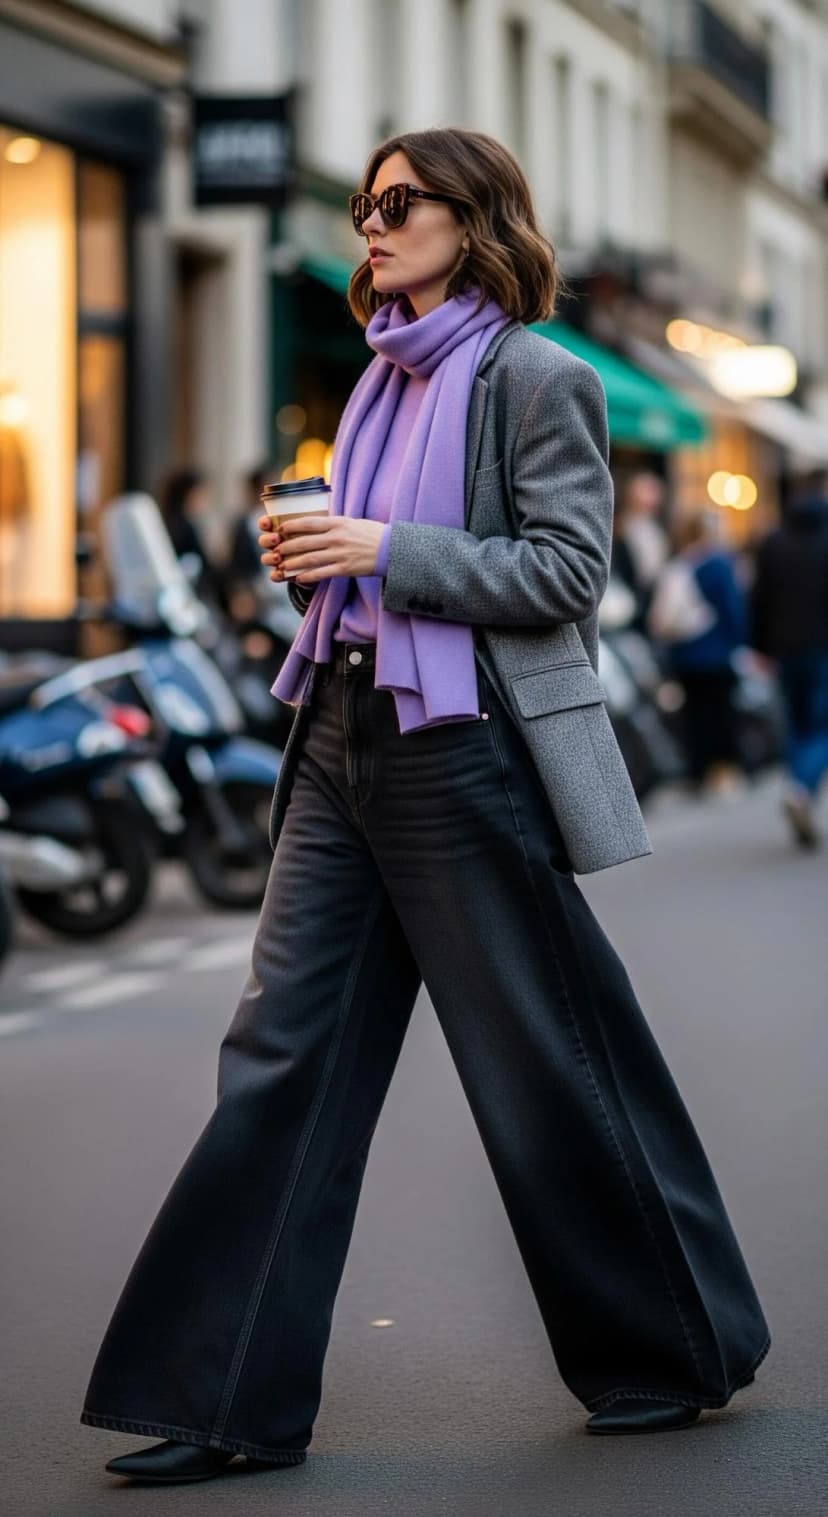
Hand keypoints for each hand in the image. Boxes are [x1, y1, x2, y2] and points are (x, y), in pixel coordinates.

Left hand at [258, 514, 384, 582]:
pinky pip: (322, 573)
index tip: (281, 529)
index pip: (309, 522)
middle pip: (305, 542)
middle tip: (275, 550)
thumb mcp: (352, 522)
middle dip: (287, 547)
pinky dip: (308, 576)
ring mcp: (341, 554)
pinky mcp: (345, 569)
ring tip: (282, 565)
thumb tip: (317, 524)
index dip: (292, 526)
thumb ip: (335, 524)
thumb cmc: (372, 534)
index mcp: (338, 523)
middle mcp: (337, 537)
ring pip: (310, 558)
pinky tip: (299, 578)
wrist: (391, 550)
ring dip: (293, 562)